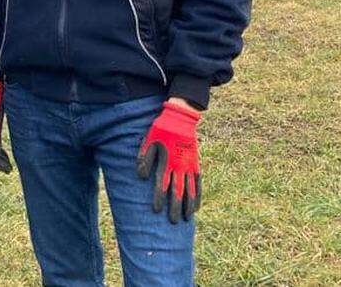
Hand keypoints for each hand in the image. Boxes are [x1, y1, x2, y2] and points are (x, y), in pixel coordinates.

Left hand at [137, 100, 201, 223]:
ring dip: (188, 205)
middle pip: (178, 190)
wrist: (180, 119)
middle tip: (172, 221)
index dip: (159, 197)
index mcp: (167, 161)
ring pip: (191, 189)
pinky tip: (196, 207)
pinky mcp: (196, 164)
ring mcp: (190, 166)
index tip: (156, 210)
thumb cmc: (161, 130)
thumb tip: (142, 177)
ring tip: (185, 219)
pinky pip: (198, 183)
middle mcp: (180, 166)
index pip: (162, 183)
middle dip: (174, 206)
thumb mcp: (148, 141)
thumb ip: (144, 159)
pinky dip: (198, 196)